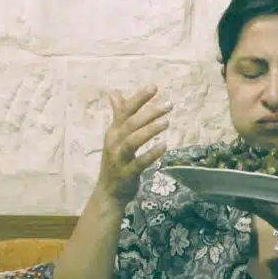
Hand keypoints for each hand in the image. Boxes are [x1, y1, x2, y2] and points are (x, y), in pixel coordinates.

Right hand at [96, 86, 170, 207]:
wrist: (109, 192)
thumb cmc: (116, 162)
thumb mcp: (116, 137)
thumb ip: (118, 115)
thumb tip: (114, 93)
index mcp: (113, 131)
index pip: (125, 110)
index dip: (139, 98)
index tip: (154, 87)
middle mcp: (114, 142)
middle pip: (131, 123)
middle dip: (149, 112)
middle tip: (168, 105)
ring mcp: (119, 158)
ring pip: (132, 140)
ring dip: (149, 130)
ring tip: (166, 122)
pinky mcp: (127, 173)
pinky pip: (139, 162)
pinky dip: (151, 154)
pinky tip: (164, 146)